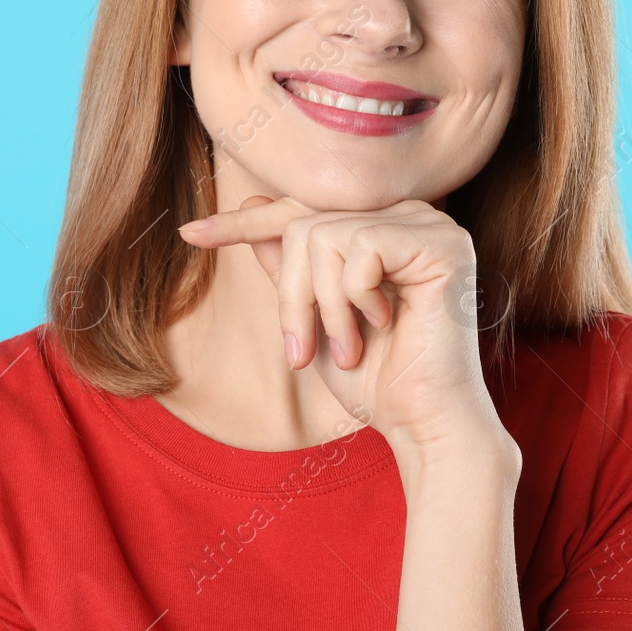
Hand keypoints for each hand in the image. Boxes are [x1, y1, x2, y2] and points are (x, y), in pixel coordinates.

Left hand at [177, 196, 512, 458]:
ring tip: (346, 349)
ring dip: (321, 306)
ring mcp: (431, 224)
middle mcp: (411, 215)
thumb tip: (254, 207)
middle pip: (306, 224)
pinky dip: (354, 298)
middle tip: (301, 355)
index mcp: (385, 227)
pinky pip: (360, 247)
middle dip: (291, 296)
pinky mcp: (443, 242)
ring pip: (324, 235)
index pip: (303, 211)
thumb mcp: (315, 318)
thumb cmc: (376, 380)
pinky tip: (384, 324)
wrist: (422, 425)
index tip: (188, 234)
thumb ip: (293, 266)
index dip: (244, 223)